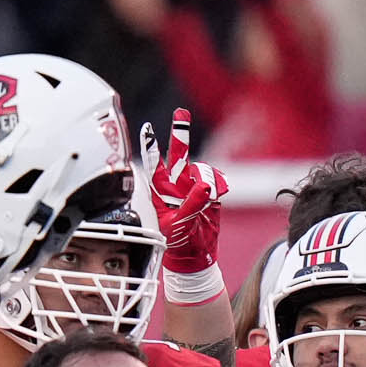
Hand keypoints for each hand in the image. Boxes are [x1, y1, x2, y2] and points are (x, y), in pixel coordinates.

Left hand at [143, 109, 226, 274]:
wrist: (194, 254)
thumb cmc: (178, 241)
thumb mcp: (180, 225)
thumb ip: (193, 204)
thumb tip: (204, 186)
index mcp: (160, 192)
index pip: (154, 165)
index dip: (151, 147)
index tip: (147, 129)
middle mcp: (175, 184)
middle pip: (178, 154)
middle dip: (180, 133)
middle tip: (181, 112)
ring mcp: (192, 186)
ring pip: (201, 169)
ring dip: (206, 178)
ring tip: (208, 196)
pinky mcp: (209, 192)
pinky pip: (216, 179)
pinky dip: (218, 184)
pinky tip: (216, 195)